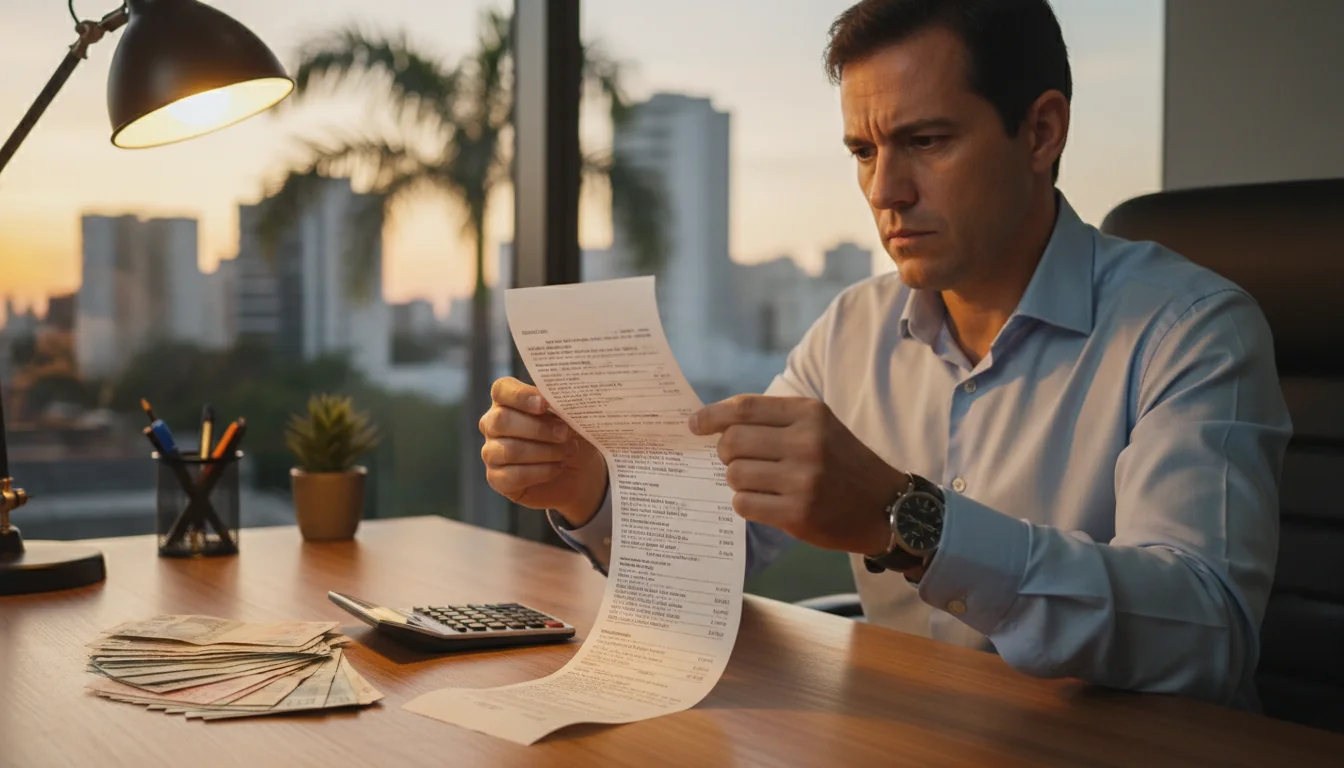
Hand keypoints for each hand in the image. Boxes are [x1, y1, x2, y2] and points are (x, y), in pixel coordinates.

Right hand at [479, 377, 607, 525]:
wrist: (579, 474)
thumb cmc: (571, 438)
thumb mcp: (572, 418)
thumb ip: (562, 406)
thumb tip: (562, 399)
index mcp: (509, 401)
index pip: (502, 390)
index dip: (521, 396)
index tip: (545, 404)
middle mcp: (493, 424)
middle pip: (501, 420)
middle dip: (537, 428)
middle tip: (564, 433)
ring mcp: (492, 452)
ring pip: (509, 450)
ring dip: (545, 452)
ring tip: (567, 452)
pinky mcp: (497, 479)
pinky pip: (514, 475)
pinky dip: (542, 472)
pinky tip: (558, 468)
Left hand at [689, 395, 907, 554]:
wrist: (886, 506)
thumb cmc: (844, 463)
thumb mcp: (820, 426)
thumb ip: (775, 421)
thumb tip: (715, 424)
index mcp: (809, 414)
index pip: (744, 408)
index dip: (712, 415)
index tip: (694, 424)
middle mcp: (806, 443)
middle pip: (732, 441)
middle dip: (724, 452)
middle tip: (735, 459)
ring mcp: (802, 480)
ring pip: (734, 474)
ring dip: (736, 479)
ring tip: (758, 482)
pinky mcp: (798, 514)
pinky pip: (744, 504)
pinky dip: (745, 502)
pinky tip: (764, 501)